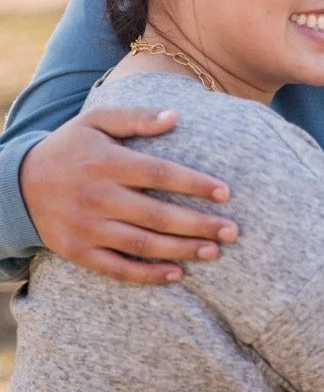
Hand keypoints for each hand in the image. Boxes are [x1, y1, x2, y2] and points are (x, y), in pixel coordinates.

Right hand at [20, 108, 237, 283]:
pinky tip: (176, 274)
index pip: (160, 174)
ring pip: (142, 245)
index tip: (226, 192)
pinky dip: (147, 275)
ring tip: (214, 252)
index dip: (194, 184)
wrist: (18, 184)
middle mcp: (98, 197)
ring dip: (181, 251)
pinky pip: (117, 269)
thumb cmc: (70, 147)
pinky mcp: (79, 252)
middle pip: (157, 215)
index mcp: (107, 163)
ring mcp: (88, 228)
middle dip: (199, 225)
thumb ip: (136, 118)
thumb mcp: (96, 121)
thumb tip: (176, 116)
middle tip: (233, 231)